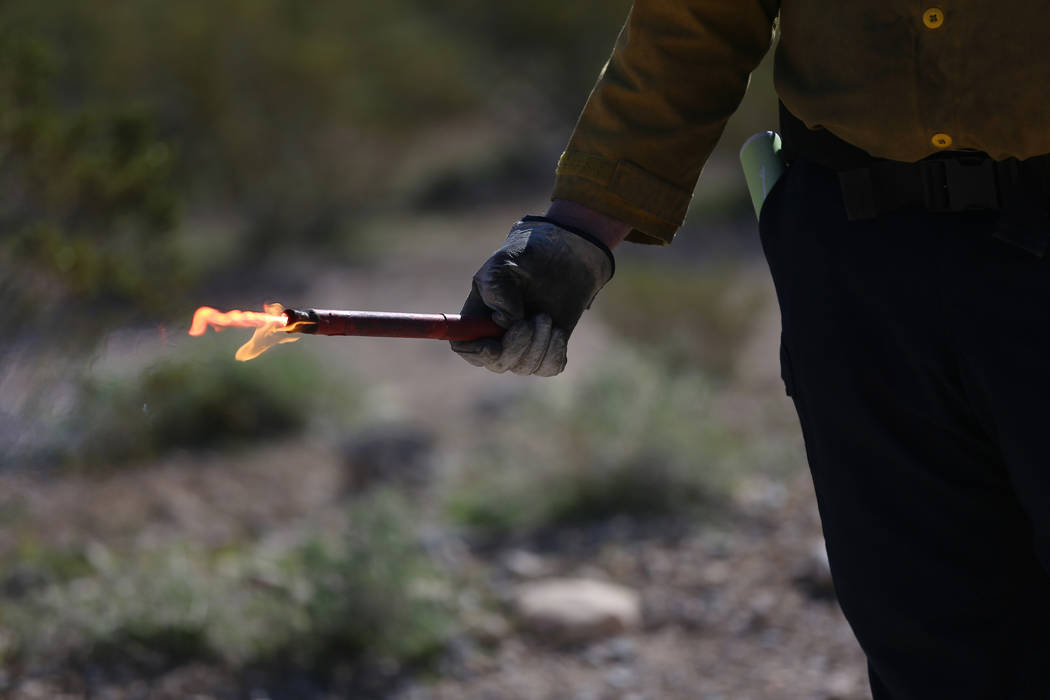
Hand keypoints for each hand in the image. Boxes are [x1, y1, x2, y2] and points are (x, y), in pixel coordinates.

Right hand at [451, 216, 613, 375]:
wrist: (562, 256)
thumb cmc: (525, 257)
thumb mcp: (502, 265)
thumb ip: (497, 293)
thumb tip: (505, 324)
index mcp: (476, 317)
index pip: (464, 347)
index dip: (477, 351)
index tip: (494, 343)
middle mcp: (495, 338)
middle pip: (496, 363)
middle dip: (515, 346)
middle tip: (532, 319)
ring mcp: (521, 348)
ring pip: (524, 367)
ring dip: (538, 343)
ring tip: (545, 316)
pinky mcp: (547, 351)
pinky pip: (549, 368)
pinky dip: (554, 351)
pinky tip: (556, 330)